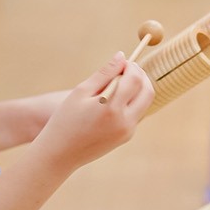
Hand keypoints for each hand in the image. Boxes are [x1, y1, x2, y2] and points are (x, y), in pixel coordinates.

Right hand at [31, 53, 151, 170]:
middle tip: (127, 67)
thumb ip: (104, 73)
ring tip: (119, 80)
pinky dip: (131, 101)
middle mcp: (125, 121)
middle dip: (141, 76)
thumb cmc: (65, 119)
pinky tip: (115, 97)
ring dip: (138, 88)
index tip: (123, 61)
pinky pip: (136, 114)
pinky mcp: (127, 137)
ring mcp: (128, 131)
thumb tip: (121, 56)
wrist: (61, 152)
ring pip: (144, 103)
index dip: (131, 66)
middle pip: (147, 91)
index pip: (134, 79)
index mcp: (112, 108)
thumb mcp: (81, 92)